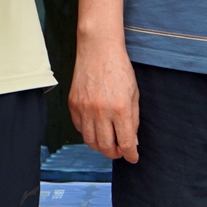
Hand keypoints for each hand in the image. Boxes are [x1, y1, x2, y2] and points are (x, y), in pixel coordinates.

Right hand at [70, 36, 139, 162]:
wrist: (98, 48)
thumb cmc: (119, 68)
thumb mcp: (134, 93)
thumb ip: (134, 118)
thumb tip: (132, 140)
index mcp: (120, 108)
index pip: (126, 142)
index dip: (131, 154)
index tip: (133, 157)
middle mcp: (100, 111)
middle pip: (106, 147)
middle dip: (115, 153)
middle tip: (120, 151)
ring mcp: (84, 108)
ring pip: (90, 141)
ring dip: (100, 147)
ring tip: (108, 143)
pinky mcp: (73, 104)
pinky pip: (79, 128)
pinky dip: (88, 133)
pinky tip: (96, 128)